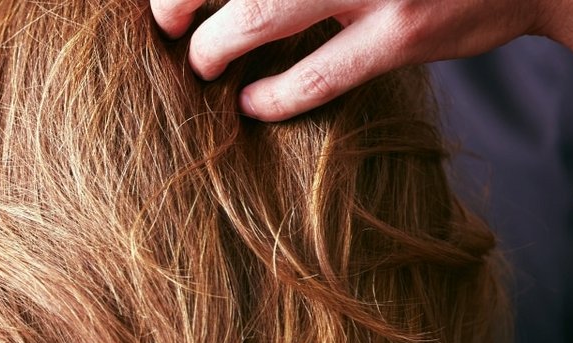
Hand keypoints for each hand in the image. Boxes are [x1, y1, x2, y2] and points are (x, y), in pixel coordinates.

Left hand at [151, 0, 572, 120]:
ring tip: (204, 63)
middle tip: (168, 21)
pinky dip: (274, 95)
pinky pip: (318, 75)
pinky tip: (252, 103)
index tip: (171, 3)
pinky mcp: (404, 32)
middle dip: (179, 0)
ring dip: (215, 47)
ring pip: (259, 14)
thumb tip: (224, 1)